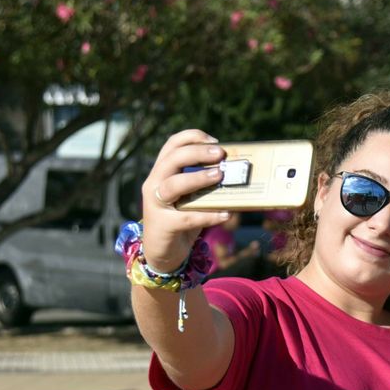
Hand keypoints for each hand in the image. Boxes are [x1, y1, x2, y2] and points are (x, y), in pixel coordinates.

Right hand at [140, 129, 233, 269]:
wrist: (162, 252)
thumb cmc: (181, 218)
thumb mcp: (190, 196)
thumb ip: (204, 183)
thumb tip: (235, 173)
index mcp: (161, 172)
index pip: (172, 145)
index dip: (192, 137)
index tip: (215, 141)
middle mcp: (154, 183)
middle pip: (172, 159)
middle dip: (197, 153)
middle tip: (220, 154)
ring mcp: (155, 204)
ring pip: (173, 184)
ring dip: (198, 178)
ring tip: (220, 176)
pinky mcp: (163, 224)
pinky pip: (187, 217)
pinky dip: (208, 215)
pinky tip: (226, 214)